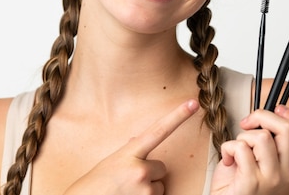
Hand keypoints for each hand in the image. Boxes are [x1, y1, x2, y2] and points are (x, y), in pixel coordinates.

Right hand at [64, 99, 198, 194]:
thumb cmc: (94, 185)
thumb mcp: (110, 162)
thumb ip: (129, 152)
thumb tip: (139, 141)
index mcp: (129, 153)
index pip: (159, 130)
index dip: (178, 116)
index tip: (194, 103)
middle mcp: (140, 170)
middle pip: (161, 167)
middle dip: (150, 174)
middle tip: (128, 181)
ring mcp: (144, 190)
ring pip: (159, 187)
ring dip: (147, 190)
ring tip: (126, 192)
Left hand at [210, 105, 288, 194]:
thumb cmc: (237, 177)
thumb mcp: (259, 152)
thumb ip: (269, 135)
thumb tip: (269, 113)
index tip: (278, 110)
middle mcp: (286, 172)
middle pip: (286, 128)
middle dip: (261, 116)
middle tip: (248, 124)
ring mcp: (271, 178)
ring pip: (262, 136)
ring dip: (243, 136)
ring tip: (238, 149)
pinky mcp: (251, 182)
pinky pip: (241, 148)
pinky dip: (228, 147)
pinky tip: (229, 159)